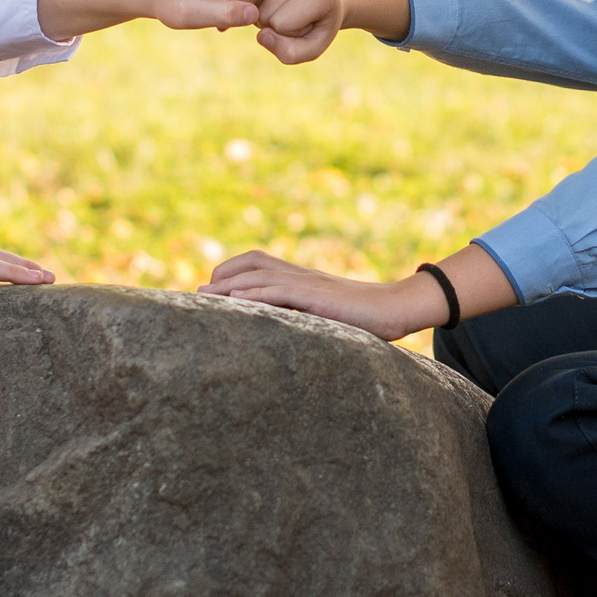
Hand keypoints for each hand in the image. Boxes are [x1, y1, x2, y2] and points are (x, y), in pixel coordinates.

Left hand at [199, 250, 445, 340]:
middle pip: (253, 262)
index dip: (233, 272)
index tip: (213, 291)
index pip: (260, 262)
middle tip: (199, 293)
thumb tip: (289, 334)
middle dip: (223, 275)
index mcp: (303, 278)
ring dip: (230, 283)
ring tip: (205, 294)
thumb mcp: (329, 316)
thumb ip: (307, 317)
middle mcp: (302, 275)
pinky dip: (256, 293)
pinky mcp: (317, 295)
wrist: (398, 307)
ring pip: (261, 274)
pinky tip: (237, 299)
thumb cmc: (368, 318)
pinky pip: (281, 289)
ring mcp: (309, 283)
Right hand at [254, 0, 347, 63]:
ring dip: (263, 11)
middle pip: (264, 12)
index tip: (305, 23)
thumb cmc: (319, 24)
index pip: (281, 24)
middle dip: (273, 23)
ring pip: (252, 1)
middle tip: (293, 15)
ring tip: (284, 6)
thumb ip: (290, 52)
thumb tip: (262, 36)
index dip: (288, 33)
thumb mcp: (313, 47)